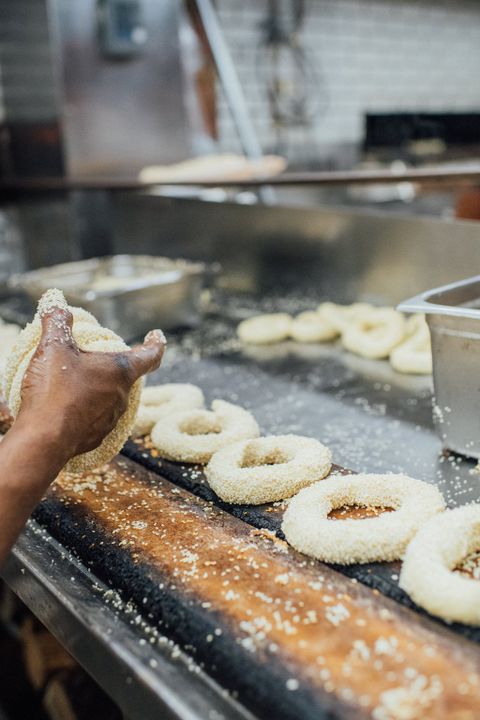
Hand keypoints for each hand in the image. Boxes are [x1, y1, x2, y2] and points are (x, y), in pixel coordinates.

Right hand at [18, 307, 165, 464]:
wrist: (44, 440)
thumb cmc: (55, 392)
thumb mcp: (53, 348)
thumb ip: (57, 323)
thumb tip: (57, 304)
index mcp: (120, 371)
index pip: (150, 355)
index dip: (156, 343)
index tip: (157, 335)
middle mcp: (122, 396)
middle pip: (126, 376)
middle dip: (113, 365)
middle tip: (95, 357)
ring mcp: (111, 419)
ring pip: (110, 397)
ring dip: (98, 388)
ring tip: (75, 381)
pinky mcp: (97, 436)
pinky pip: (95, 417)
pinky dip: (85, 408)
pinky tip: (66, 406)